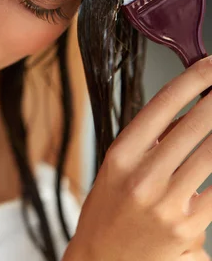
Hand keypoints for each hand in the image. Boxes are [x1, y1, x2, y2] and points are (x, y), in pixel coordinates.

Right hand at [62, 56, 211, 260]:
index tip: (211, 63)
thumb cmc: (111, 207)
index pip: (162, 104)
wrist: (103, 260)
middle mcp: (143, 175)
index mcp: (122, 152)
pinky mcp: (188, 228)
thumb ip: (155, 139)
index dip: (192, 79)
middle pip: (194, 125)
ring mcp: (166, 203)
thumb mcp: (121, 165)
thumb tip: (193, 112)